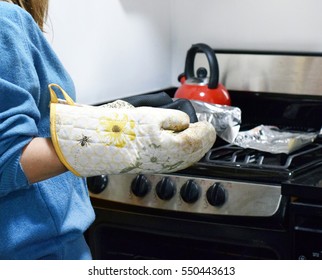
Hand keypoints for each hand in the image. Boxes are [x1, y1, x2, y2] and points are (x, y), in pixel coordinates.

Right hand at [49, 84, 215, 176]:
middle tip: (205, 129)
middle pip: (197, 150)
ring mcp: (165, 166)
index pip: (200, 138)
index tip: (206, 122)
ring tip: (196, 136)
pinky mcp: (156, 167)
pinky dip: (184, 153)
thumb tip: (184, 123)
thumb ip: (175, 119)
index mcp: (176, 146)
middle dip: (203, 139)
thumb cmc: (125, 130)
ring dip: (195, 147)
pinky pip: (177, 161)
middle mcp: (173, 160)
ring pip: (188, 158)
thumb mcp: (154, 115)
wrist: (104, 145)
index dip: (206, 129)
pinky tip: (182, 146)